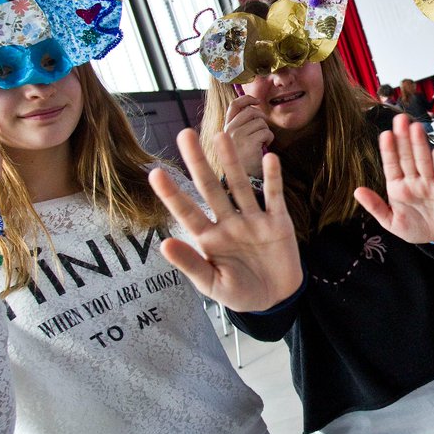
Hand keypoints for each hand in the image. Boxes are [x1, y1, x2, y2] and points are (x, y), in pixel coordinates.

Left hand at [149, 129, 301, 312]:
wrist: (277, 299)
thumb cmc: (240, 293)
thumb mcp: (212, 285)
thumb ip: (191, 264)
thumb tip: (164, 243)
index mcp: (209, 238)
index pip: (186, 212)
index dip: (171, 194)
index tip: (155, 173)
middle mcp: (229, 223)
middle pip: (210, 188)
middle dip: (198, 162)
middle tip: (184, 134)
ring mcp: (253, 220)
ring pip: (240, 185)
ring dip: (231, 162)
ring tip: (221, 136)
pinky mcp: (278, 222)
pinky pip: (274, 197)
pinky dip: (273, 179)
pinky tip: (269, 158)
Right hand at [224, 94, 272, 177]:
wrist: (246, 180)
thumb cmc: (245, 160)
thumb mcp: (239, 140)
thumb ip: (242, 123)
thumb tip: (253, 104)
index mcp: (225, 128)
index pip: (234, 105)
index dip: (247, 99)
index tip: (256, 101)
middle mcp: (228, 131)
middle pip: (251, 111)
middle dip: (261, 119)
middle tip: (262, 132)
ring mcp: (237, 136)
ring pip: (260, 122)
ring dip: (265, 132)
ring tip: (260, 143)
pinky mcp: (249, 143)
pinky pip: (266, 132)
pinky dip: (269, 139)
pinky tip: (263, 148)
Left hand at [354, 113, 433, 243]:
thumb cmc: (414, 227)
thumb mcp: (390, 222)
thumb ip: (375, 206)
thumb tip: (357, 191)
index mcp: (398, 187)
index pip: (391, 165)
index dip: (389, 150)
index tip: (384, 135)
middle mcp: (414, 181)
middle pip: (408, 157)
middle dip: (404, 139)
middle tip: (400, 120)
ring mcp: (431, 183)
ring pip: (424, 161)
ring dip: (420, 145)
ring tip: (415, 128)